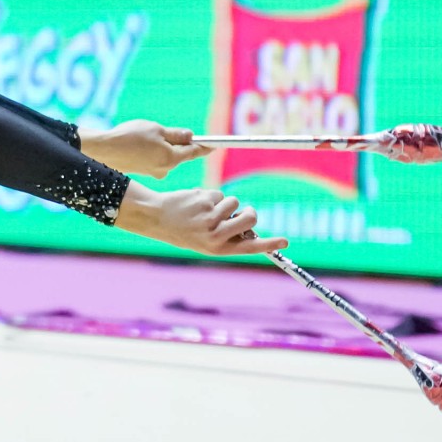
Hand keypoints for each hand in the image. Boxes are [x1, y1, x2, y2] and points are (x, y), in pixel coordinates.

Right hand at [82, 120, 208, 179]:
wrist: (103, 151)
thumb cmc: (130, 137)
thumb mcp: (156, 129)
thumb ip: (175, 134)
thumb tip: (190, 136)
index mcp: (171, 157)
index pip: (194, 151)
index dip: (205, 146)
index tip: (216, 144)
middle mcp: (165, 168)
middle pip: (180, 154)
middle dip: (179, 143)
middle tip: (172, 131)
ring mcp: (154, 171)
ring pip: (166, 156)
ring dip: (163, 146)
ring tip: (146, 136)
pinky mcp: (145, 171)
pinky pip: (155, 159)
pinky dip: (153, 151)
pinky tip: (139, 144)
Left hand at [115, 184, 289, 255]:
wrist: (156, 218)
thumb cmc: (184, 230)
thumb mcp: (205, 240)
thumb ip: (228, 235)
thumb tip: (251, 226)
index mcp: (217, 248)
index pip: (249, 247)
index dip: (269, 244)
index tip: (285, 242)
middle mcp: (215, 234)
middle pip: (251, 216)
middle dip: (250, 211)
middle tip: (239, 213)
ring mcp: (211, 217)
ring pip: (235, 202)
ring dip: (224, 203)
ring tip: (204, 210)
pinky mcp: (205, 200)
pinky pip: (220, 193)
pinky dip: (211, 195)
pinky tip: (195, 202)